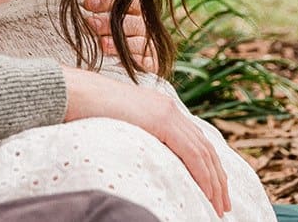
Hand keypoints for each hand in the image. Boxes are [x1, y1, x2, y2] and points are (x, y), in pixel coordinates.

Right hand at [62, 67, 230, 217]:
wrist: (74, 93)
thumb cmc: (87, 111)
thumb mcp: (121, 125)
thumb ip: (139, 135)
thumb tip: (146, 157)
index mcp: (161, 108)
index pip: (195, 139)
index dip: (208, 165)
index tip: (214, 188)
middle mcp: (169, 108)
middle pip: (205, 147)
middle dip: (218, 178)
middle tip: (223, 204)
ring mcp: (167, 112)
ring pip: (204, 152)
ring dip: (214, 181)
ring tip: (218, 205)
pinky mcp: (162, 121)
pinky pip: (192, 153)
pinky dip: (204, 174)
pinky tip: (207, 192)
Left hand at [81, 0, 158, 73]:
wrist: (125, 59)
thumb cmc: (112, 26)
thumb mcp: (111, 5)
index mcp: (136, 5)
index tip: (87, 2)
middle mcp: (145, 23)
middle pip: (131, 19)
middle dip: (110, 21)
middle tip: (91, 22)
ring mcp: (151, 43)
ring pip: (138, 40)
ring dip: (118, 41)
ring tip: (101, 43)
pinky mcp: (154, 62)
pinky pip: (148, 61)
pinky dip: (134, 60)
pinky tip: (120, 61)